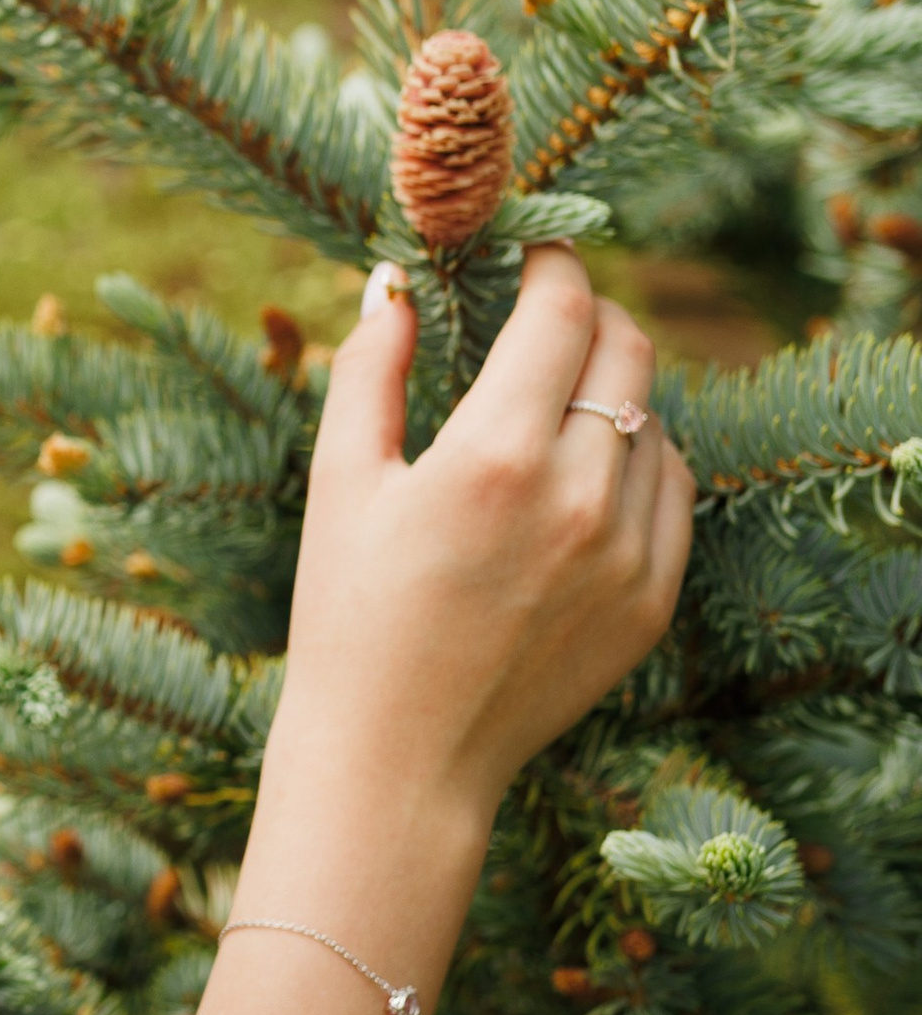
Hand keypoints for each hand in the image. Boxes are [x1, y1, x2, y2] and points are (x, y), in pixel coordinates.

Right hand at [277, 243, 693, 828]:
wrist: (399, 761)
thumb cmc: (348, 620)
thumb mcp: (340, 484)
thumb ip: (368, 371)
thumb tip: (391, 283)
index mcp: (494, 456)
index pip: (562, 312)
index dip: (553, 265)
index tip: (535, 253)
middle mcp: (578, 496)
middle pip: (627, 350)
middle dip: (591, 314)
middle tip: (550, 317)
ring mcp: (627, 553)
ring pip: (656, 420)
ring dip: (614, 392)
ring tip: (557, 407)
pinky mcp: (651, 601)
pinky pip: (674, 492)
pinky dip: (640, 462)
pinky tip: (587, 474)